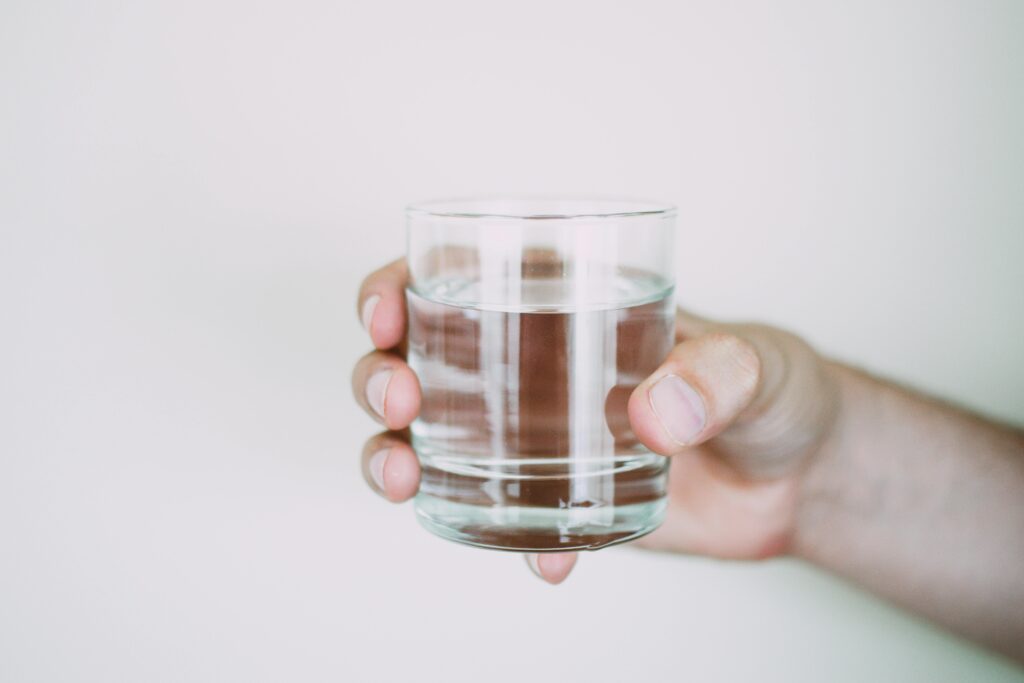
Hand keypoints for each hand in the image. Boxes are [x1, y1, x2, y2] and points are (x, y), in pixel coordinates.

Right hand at [353, 258, 839, 582]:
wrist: (800, 479)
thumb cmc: (774, 390)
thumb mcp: (755, 365)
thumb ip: (716, 376)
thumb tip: (655, 411)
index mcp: (566, 303)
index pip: (457, 275)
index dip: (398, 286)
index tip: (386, 313)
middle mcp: (534, 366)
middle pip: (417, 357)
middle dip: (380, 373)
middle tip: (399, 397)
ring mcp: (537, 436)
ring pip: (430, 438)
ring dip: (393, 454)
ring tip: (403, 478)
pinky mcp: (559, 497)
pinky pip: (502, 517)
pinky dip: (505, 540)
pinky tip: (542, 561)